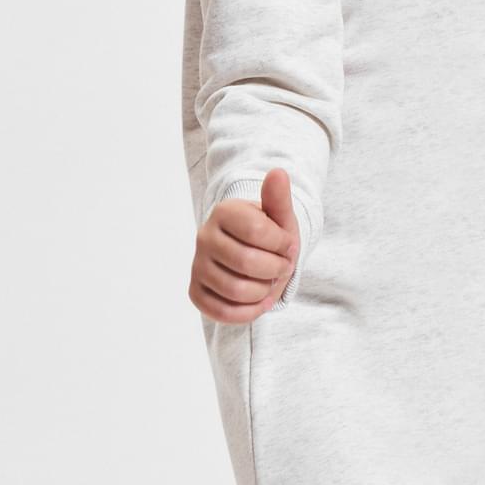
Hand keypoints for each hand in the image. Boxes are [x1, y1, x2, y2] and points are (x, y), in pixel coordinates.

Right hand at [189, 167, 300, 321]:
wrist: (254, 256)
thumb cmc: (269, 237)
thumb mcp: (279, 218)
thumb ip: (278, 199)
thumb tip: (278, 173)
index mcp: (224, 212)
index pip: (258, 231)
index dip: (282, 244)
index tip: (288, 245)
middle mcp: (204, 236)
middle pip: (247, 263)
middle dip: (276, 270)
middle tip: (283, 267)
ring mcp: (197, 265)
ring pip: (236, 290)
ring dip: (264, 292)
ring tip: (270, 282)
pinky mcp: (195, 291)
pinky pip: (222, 312)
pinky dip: (248, 311)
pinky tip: (259, 300)